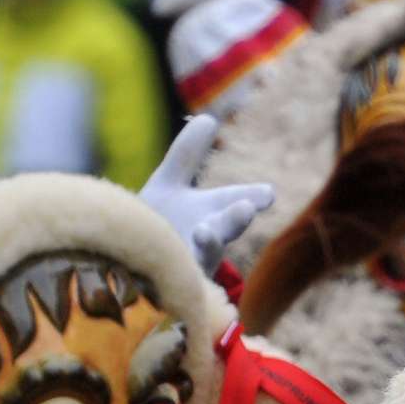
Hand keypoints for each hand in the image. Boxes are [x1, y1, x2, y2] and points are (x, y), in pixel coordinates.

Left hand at [139, 113, 273, 274]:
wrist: (135, 270)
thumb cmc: (157, 224)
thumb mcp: (169, 185)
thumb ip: (188, 154)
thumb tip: (207, 117)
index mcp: (208, 215)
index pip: (230, 201)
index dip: (250, 197)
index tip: (269, 193)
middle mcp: (204, 242)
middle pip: (223, 231)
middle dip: (234, 220)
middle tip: (247, 207)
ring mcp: (188, 266)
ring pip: (202, 256)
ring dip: (207, 243)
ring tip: (204, 232)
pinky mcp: (168, 285)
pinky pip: (175, 280)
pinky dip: (177, 272)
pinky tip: (176, 264)